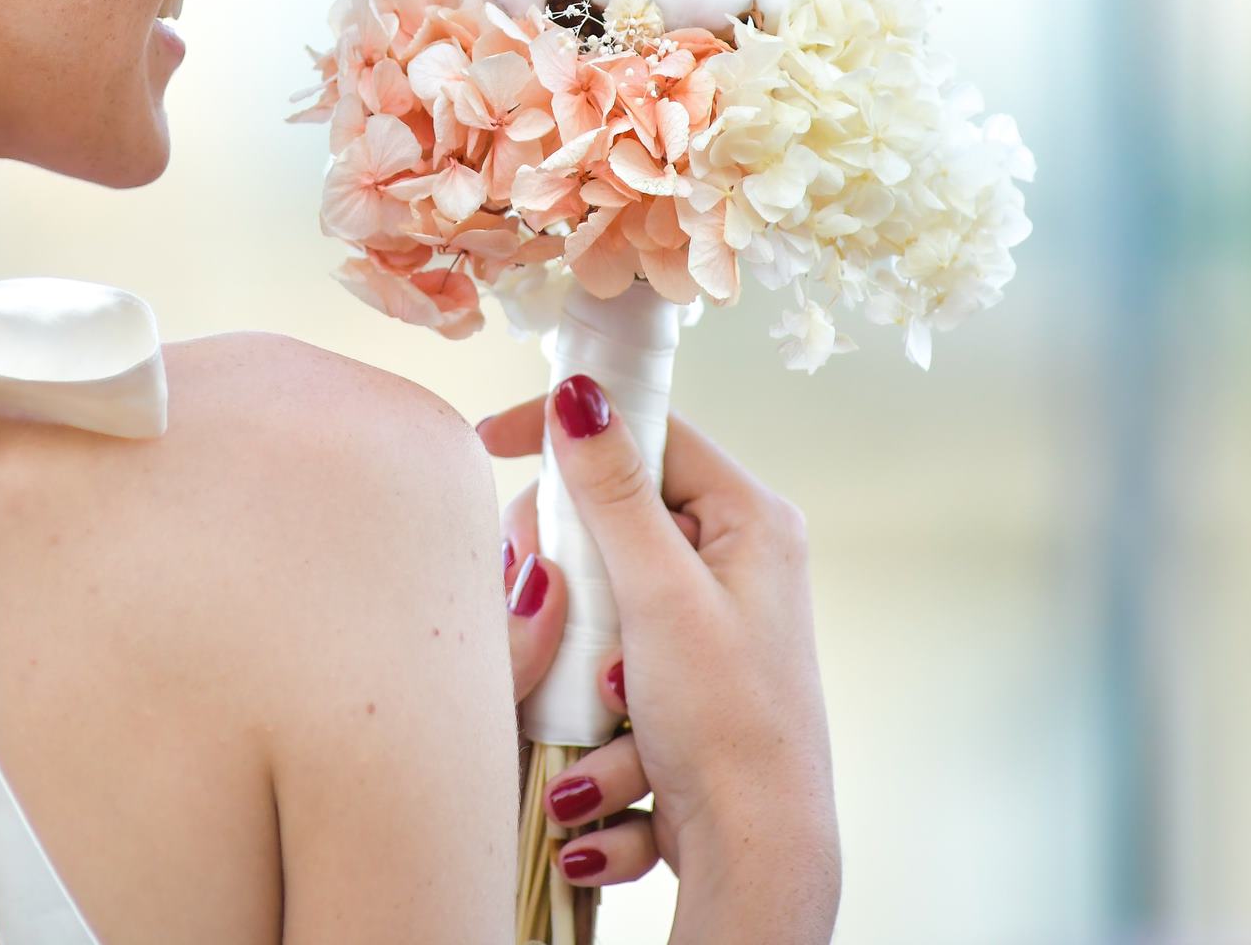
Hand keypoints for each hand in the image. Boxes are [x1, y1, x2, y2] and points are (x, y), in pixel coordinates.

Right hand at [481, 379, 839, 942]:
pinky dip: (599, 718)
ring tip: (607, 710)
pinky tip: (617, 763)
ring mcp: (708, 630)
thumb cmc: (729, 724)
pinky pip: (608, 672)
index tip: (497, 439)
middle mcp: (736, 566)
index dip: (575, 431)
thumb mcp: (660, 594)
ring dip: (582, 665)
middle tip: (550, 605)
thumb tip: (580, 395)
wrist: (753, 854)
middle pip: (613, 522)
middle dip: (571, 576)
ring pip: (598, 605)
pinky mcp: (681, 687)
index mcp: (750, 522)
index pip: (651, 433)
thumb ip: (614, 492)